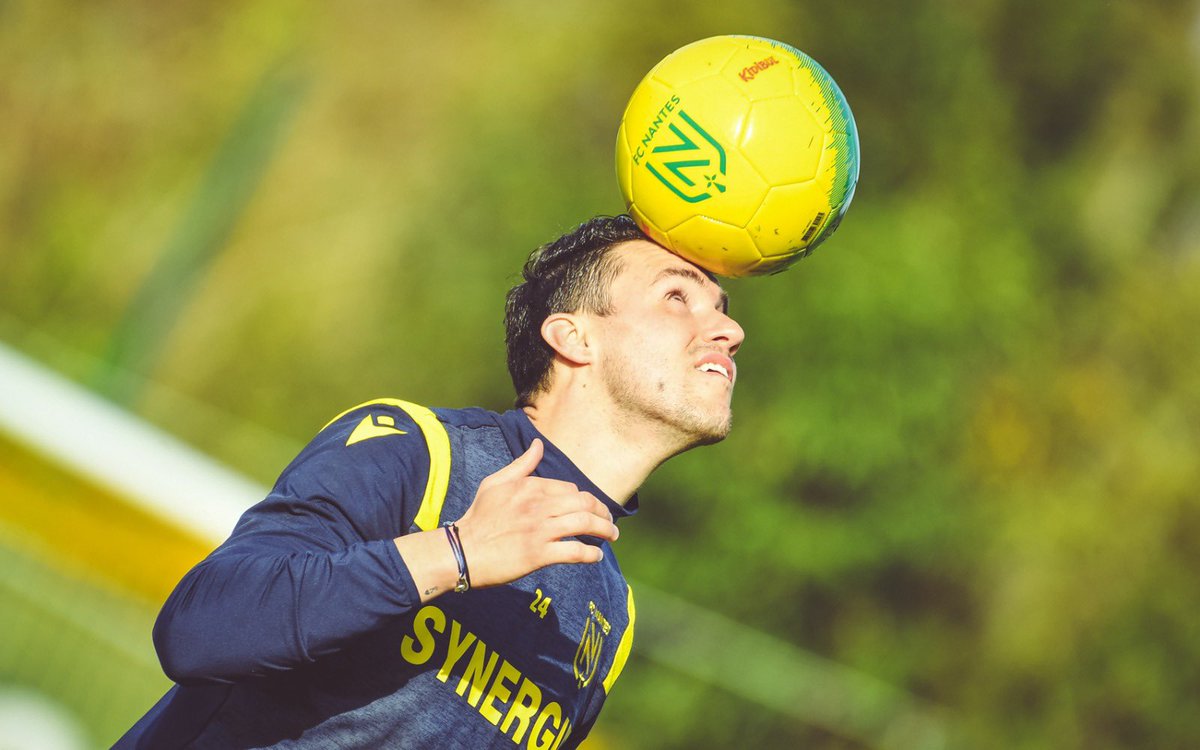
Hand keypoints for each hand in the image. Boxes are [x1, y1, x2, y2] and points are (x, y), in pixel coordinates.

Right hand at [455, 439, 618, 588]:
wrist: (462, 551)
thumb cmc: (478, 517)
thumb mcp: (496, 483)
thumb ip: (521, 465)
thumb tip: (538, 444)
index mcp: (530, 486)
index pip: (570, 489)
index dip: (584, 500)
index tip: (590, 509)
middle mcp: (538, 505)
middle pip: (584, 503)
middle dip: (603, 513)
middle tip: (609, 523)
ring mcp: (539, 530)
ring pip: (584, 524)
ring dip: (605, 530)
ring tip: (611, 537)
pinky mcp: (538, 554)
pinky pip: (574, 551)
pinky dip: (591, 553)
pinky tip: (597, 556)